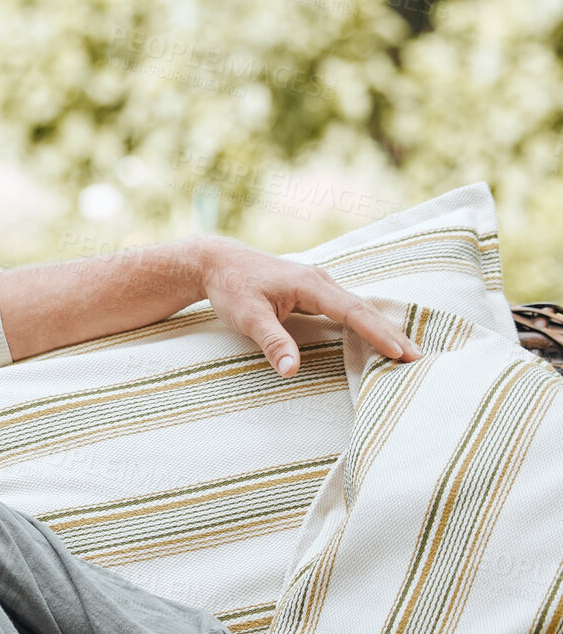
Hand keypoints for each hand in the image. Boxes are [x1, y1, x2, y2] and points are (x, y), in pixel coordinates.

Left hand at [201, 239, 420, 376]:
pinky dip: (365, 323)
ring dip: (382, 328)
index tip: (399, 352)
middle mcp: (320, 281)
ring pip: (357, 308)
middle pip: (363, 309)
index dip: (377, 332)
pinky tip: (377, 337)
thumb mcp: (247, 317)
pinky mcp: (313, 292)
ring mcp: (318, 285)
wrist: (217, 263)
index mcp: (310, 284)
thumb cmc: (231, 287)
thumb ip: (272, 342)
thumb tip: (291, 371)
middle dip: (391, 333)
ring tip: (406, 352)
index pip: (352, 311)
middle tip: (417, 358)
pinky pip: (346, 309)